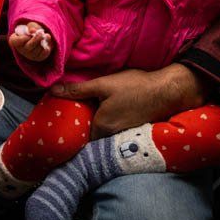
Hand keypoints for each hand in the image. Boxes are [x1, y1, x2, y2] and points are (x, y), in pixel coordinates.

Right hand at [8, 21, 51, 61]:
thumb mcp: (30, 25)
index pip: (16, 42)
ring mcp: (29, 55)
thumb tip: (33, 31)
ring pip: (38, 49)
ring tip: (43, 36)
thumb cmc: (32, 31)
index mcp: (15, 41)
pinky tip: (45, 42)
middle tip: (41, 33)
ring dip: (43, 41)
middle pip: (29, 46)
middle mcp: (21, 50)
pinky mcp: (38, 58)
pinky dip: (47, 46)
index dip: (24, 37)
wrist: (38, 38)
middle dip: (36, 39)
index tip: (29, 33)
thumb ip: (31, 27)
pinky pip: (44, 52)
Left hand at [51, 64, 207, 138]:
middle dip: (82, 126)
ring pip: (103, 132)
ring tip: (86, 110)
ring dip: (95, 123)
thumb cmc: (135, 86)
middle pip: (91, 134)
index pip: (80, 135)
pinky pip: (114, 130)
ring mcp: (123, 135)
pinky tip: (107, 110)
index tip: (61, 120)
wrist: (167, 91)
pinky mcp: (132, 130)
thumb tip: (52, 91)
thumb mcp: (103, 84)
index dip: (71, 127)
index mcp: (102, 126)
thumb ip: (78, 90)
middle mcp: (111, 136)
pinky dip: (108, 122)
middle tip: (71, 113)